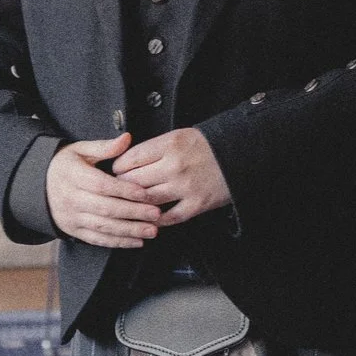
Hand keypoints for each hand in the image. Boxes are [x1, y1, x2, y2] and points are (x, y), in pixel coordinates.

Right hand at [47, 133, 161, 247]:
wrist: (37, 184)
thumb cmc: (65, 164)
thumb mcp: (81, 150)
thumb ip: (105, 147)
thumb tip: (127, 138)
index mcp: (73, 176)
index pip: (102, 185)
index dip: (125, 190)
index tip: (145, 193)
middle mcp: (71, 199)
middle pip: (105, 208)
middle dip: (133, 213)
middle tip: (156, 214)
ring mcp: (72, 217)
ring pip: (103, 227)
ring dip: (129, 230)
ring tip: (152, 231)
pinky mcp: (73, 230)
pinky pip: (97, 239)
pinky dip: (118, 242)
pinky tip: (137, 242)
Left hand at [110, 127, 232, 225]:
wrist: (239, 153)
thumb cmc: (207, 144)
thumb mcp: (178, 135)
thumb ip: (154, 148)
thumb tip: (127, 161)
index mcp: (169, 144)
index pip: (131, 159)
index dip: (118, 167)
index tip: (116, 171)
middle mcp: (175, 166)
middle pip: (134, 181)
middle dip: (122, 186)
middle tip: (120, 188)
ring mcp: (185, 187)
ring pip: (147, 200)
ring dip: (136, 203)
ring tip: (132, 202)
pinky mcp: (196, 204)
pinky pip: (168, 217)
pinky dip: (156, 219)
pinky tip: (150, 217)